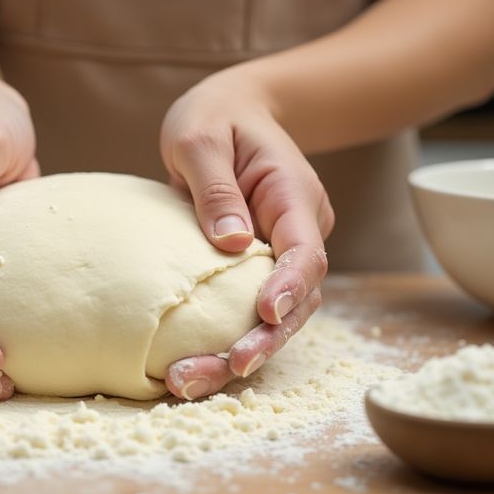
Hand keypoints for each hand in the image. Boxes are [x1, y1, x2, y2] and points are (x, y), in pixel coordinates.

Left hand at [159, 69, 333, 399]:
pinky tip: (191, 368)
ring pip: (276, 317)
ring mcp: (280, 253)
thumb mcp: (200, 138)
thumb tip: (229, 241)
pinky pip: (247, 312)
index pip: (304, 251)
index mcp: (293, 196)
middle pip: (297, 299)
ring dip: (241, 353)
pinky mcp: (255, 270)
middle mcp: (298, 231)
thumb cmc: (214, 119)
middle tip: (226, 368)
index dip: (289, 286)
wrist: (230, 112)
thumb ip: (215, 186)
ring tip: (189, 381)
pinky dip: (224, 342)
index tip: (266, 314)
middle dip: (265, 339)